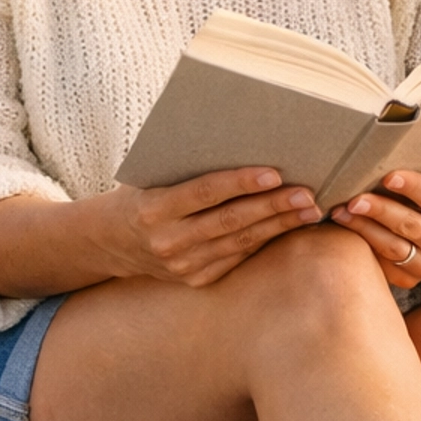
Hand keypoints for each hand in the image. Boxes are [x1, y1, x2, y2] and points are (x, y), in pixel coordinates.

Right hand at [99, 167, 322, 287]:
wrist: (111, 240)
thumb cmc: (142, 193)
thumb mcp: (154, 175)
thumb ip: (190, 166)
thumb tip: (246, 141)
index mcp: (154, 208)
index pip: (205, 192)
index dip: (240, 183)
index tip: (274, 173)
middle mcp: (167, 241)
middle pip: (230, 220)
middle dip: (273, 206)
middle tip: (307, 193)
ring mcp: (181, 265)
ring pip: (239, 242)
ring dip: (278, 226)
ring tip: (309, 210)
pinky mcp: (194, 279)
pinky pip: (236, 259)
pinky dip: (264, 241)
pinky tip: (287, 228)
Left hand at [328, 170, 420, 286]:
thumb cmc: (419, 194)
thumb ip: (413, 170)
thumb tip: (384, 147)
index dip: (413, 186)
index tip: (388, 177)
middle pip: (412, 225)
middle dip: (381, 210)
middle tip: (355, 199)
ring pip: (394, 248)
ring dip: (364, 229)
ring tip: (340, 213)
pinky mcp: (409, 279)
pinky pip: (383, 267)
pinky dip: (362, 247)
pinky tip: (343, 232)